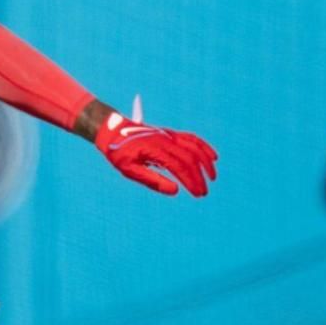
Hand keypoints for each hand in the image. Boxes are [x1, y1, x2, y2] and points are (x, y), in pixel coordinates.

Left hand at [95, 111, 217, 196]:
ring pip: (194, 147)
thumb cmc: (119, 153)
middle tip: (203, 192)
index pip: (179, 166)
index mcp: (154, 150)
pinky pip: (191, 138)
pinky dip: (204, 147)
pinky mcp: (170, 134)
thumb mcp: (129, 170)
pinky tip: (213, 157)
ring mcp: (169, 135)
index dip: (191, 181)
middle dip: (199, 177)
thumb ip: (152, 180)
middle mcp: (165, 140)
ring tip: (212, 178)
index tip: (198, 194)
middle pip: (190, 158)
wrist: (112, 131)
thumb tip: (175, 190)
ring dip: (205, 162)